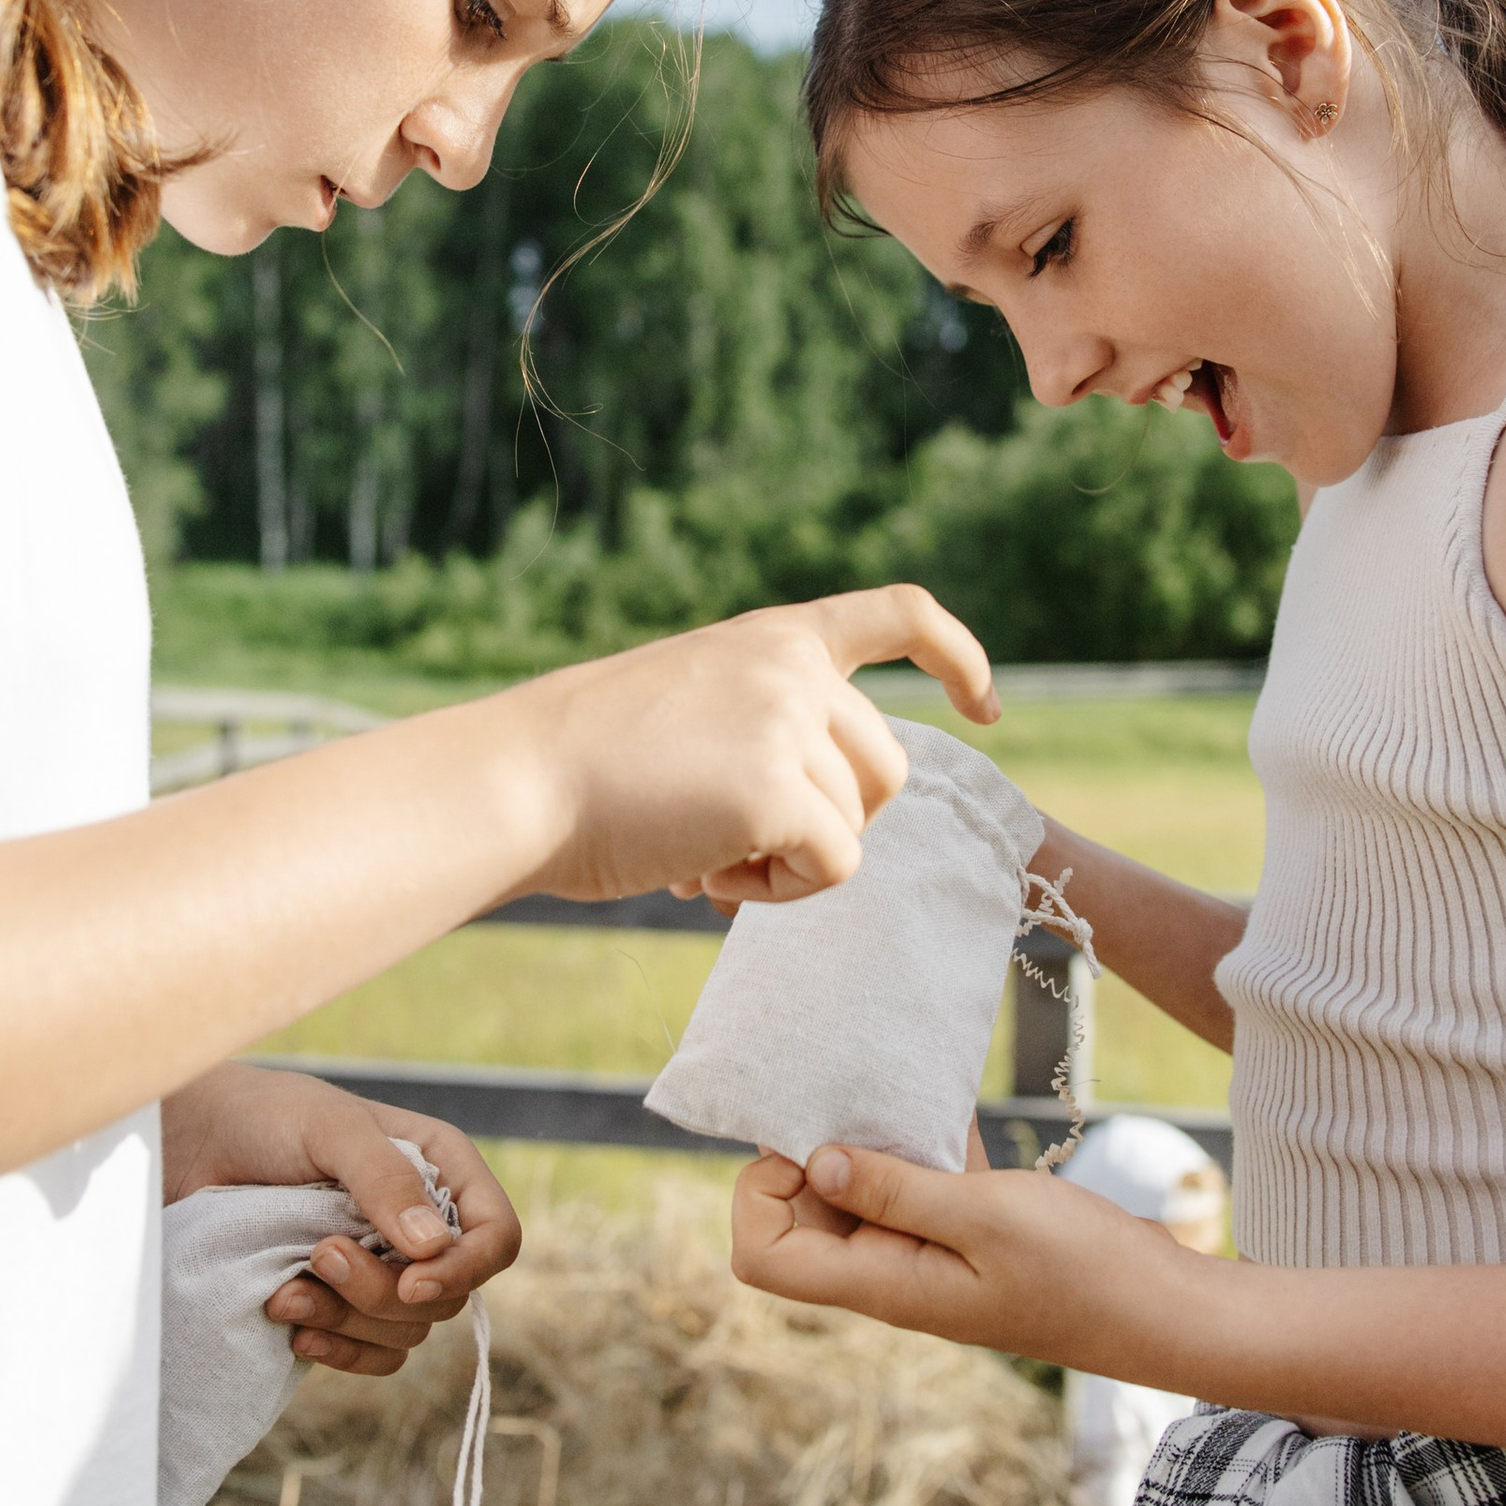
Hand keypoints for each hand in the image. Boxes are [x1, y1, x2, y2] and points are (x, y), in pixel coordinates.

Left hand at [160, 1062, 519, 1379]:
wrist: (192, 1146)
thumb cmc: (264, 1116)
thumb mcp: (329, 1128)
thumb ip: (384, 1179)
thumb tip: (432, 1248)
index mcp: (439, 1170)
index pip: (495, 1236)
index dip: (466, 1268)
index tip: (412, 1281)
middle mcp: (421, 1224)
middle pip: (447, 1296)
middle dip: (381, 1291)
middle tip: (319, 1255)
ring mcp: (383, 1269)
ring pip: (407, 1332)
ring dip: (347, 1322)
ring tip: (285, 1290)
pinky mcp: (342, 1306)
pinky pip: (373, 1356)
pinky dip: (338, 1353)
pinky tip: (293, 1330)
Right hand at [509, 585, 999, 908]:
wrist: (520, 783)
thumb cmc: (586, 767)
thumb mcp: (690, 708)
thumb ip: (764, 729)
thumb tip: (823, 823)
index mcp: (772, 638)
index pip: (899, 614)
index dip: (956, 658)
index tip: (985, 704)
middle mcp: (794, 668)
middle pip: (886, 769)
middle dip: (831, 822)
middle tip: (735, 843)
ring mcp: (789, 723)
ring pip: (858, 825)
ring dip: (793, 860)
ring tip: (704, 854)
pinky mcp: (779, 790)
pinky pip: (833, 868)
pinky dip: (778, 891)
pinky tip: (705, 876)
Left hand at [730, 1127, 1186, 1379]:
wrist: (1164, 1308)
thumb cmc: (1082, 1270)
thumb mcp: (985, 1217)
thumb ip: (896, 1190)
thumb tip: (814, 1163)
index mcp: (882, 1284)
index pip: (765, 1258)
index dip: (763, 1195)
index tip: (812, 1142)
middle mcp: (891, 1274)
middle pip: (802, 1220)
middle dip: (813, 1154)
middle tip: (858, 1101)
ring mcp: (928, 1256)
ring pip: (860, 1195)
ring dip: (870, 1143)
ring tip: (899, 1096)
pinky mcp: (967, 1235)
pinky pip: (919, 1185)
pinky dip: (924, 1144)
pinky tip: (952, 1107)